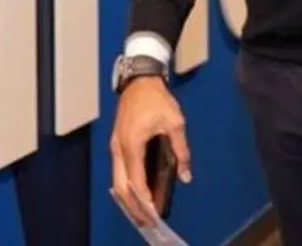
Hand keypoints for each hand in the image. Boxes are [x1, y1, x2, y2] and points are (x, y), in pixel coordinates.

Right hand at [110, 77, 191, 225]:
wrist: (140, 80)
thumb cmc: (157, 99)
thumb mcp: (175, 123)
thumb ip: (181, 151)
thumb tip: (186, 176)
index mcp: (131, 144)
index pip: (135, 181)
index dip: (144, 200)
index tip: (154, 214)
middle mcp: (119, 149)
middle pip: (121, 187)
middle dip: (133, 207)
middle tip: (148, 222)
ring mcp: (115, 147)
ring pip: (117, 181)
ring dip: (129, 199)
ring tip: (143, 214)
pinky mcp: (117, 145)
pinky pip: (119, 172)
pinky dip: (127, 187)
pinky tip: (138, 194)